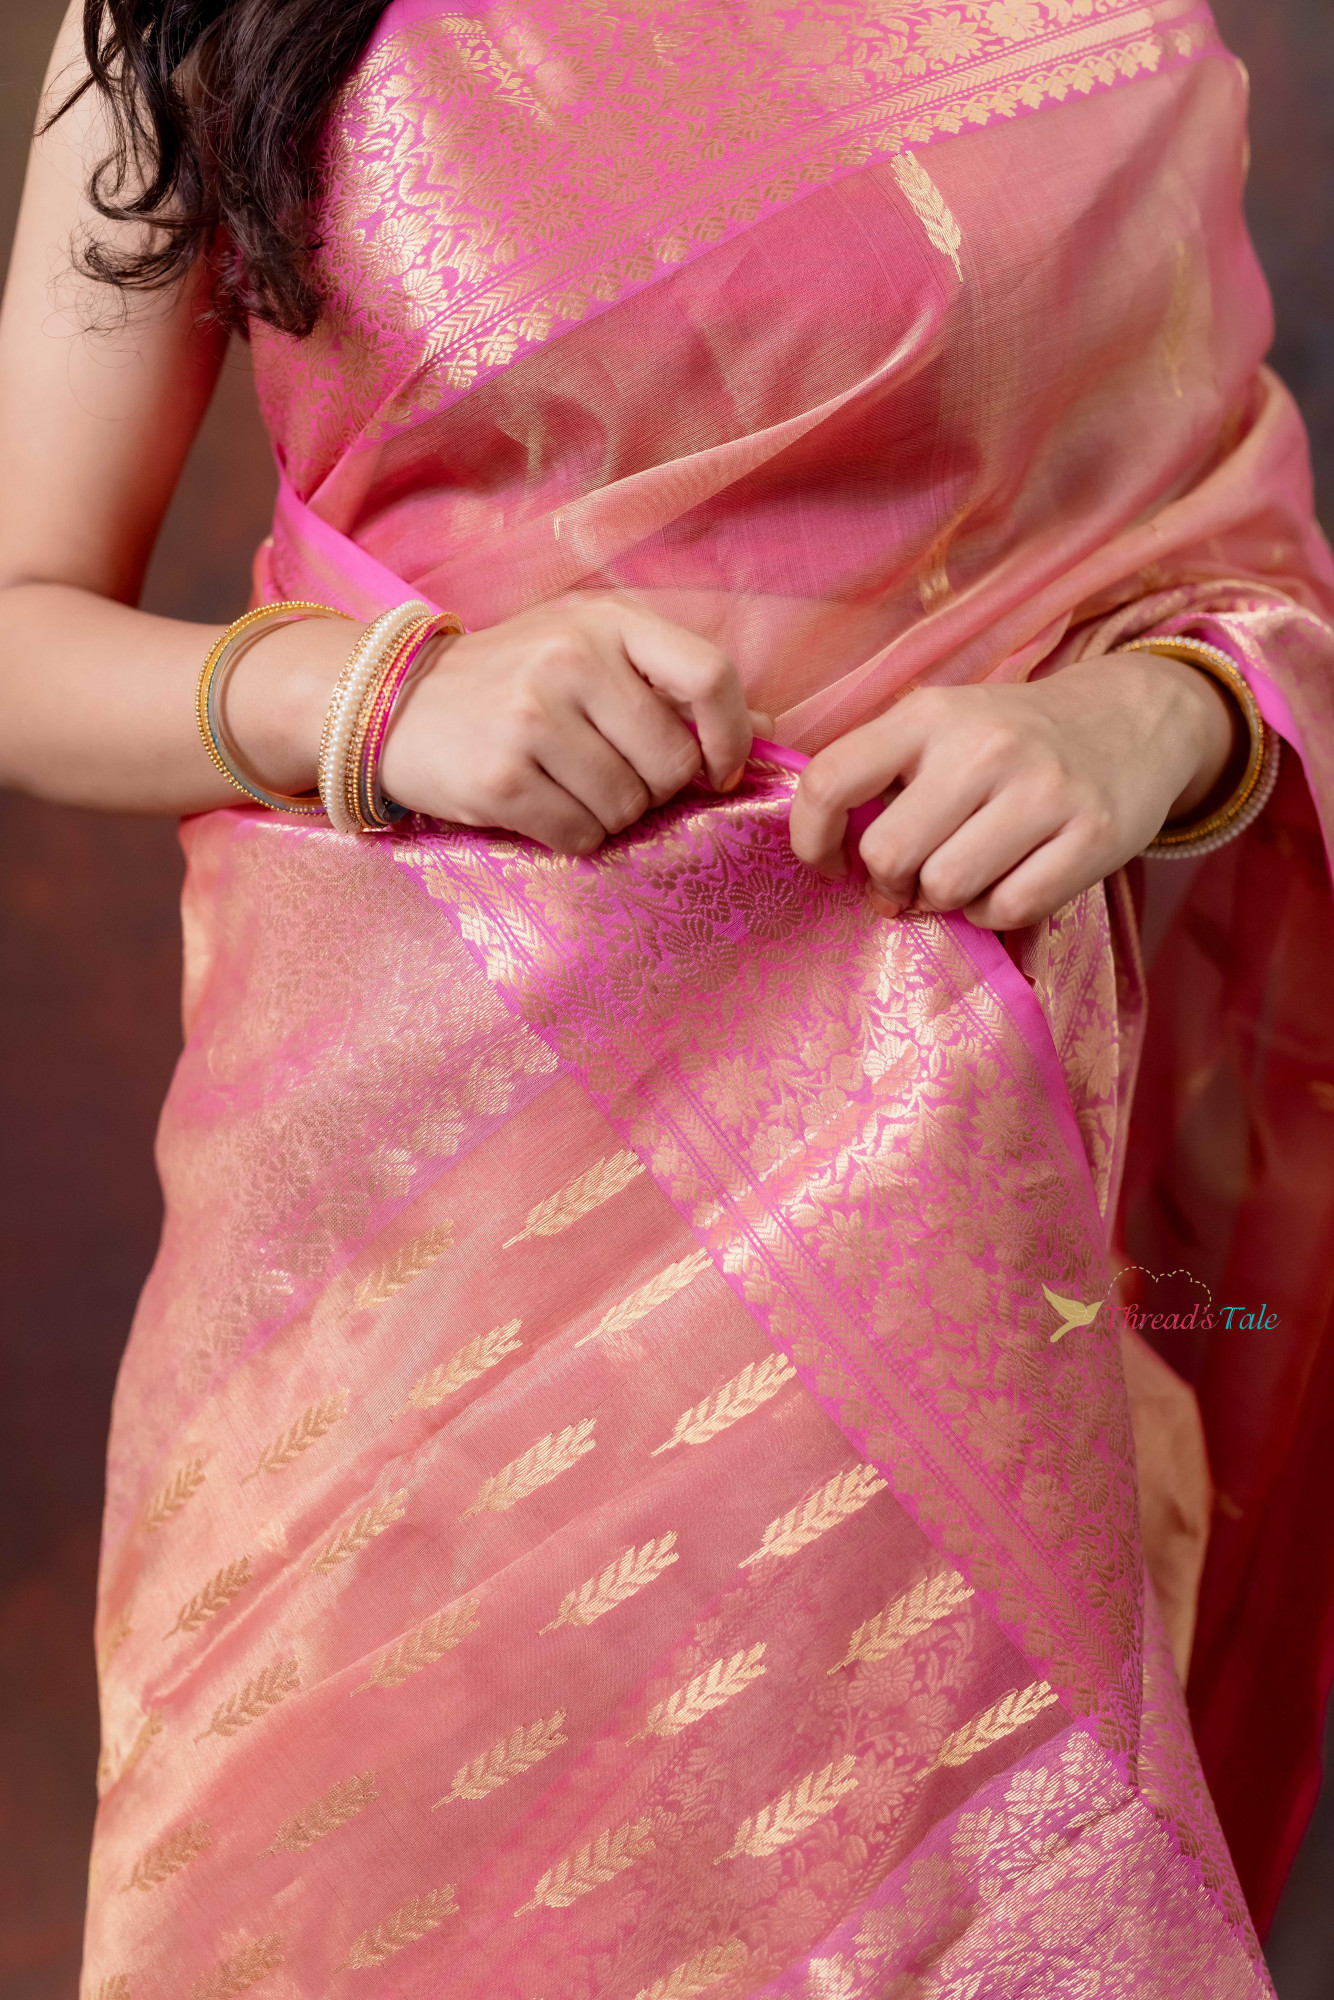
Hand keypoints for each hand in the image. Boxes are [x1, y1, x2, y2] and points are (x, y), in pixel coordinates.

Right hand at [376, 598, 760, 853]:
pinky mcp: (500, 779)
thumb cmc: (511, 680)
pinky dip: (570, 835)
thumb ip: (669, 682)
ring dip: (609, 815)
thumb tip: (768, 730)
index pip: (711, 676)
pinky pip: (580, 835)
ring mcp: (531, 719)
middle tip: (612, 775)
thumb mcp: (589, 651)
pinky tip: (539, 806)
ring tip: (566, 785)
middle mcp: (570, 661)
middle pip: (672, 762)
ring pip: (628, 807)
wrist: (395, 703)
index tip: (718, 768)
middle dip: (655, 787)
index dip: (731, 735)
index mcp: (606, 621)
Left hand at [788, 651, 1238, 927]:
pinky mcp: (1094, 835)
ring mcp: (1043, 790)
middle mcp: (984, 746)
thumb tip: (824, 855)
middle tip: (910, 882)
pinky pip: (1009, 908)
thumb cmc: (1013, 739)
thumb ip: (882, 774)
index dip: (810, 839)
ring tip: (966, 879)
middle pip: (888, 854)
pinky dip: (996, 915)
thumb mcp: (943, 727)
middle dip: (890, 884)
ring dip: (946, 903)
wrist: (1134, 717)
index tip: (829, 863)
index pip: (830, 781)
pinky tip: (1008, 885)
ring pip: (946, 888)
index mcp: (929, 714)